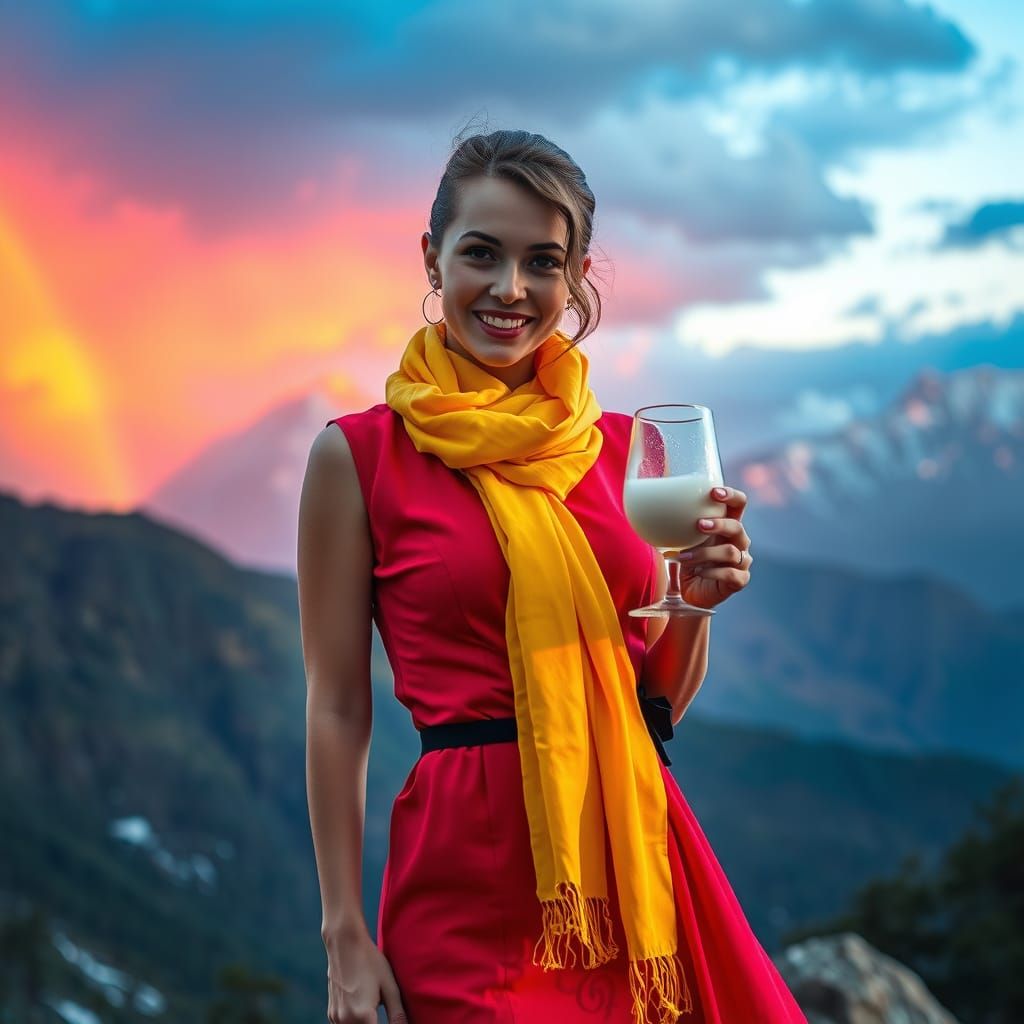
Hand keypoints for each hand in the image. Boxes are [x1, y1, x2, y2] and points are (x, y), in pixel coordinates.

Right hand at [324, 926, 407, 1023]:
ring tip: (374, 1008)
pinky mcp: (331, 1013)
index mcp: (362, 1016)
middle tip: (382, 1012)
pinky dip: (354, 1023)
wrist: (345, 943)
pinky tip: (364, 1008)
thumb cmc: (370, 961)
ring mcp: (336, 1017)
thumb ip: (397, 1014)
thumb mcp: (389, 986)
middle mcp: (345, 1020)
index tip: (393, 1020)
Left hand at [676, 486, 752, 609]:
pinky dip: (711, 572)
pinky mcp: (740, 580)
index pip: (739, 504)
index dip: (731, 496)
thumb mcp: (683, 538)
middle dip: (719, 524)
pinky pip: (730, 574)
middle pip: (737, 527)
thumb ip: (678, 522)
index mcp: (728, 526)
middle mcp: (739, 542)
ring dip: (704, 553)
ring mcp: (742, 562)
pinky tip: (698, 571)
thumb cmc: (690, 560)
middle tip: (699, 524)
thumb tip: (652, 503)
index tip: (714, 493)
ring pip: (730, 552)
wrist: (691, 592)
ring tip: (683, 557)